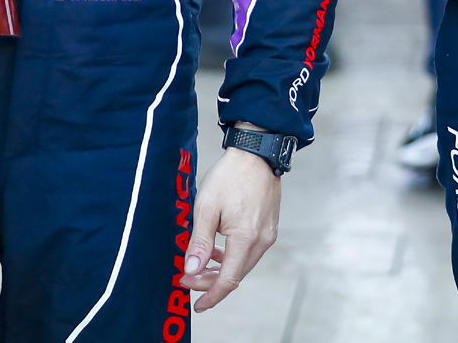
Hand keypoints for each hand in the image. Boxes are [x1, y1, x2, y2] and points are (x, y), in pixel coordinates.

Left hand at [178, 138, 281, 310]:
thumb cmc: (230, 176)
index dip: (211, 295)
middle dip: (210, 282)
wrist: (256, 152)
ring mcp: (268, 233)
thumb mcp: (206, 207)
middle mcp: (262, 240)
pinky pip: (250, 251)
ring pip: (243, 264)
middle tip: (187, 278)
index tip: (197, 305)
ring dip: (222, 270)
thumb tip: (192, 268)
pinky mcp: (269, 227)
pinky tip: (218, 251)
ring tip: (199, 265)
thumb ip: (200, 242)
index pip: (228, 279)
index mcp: (246, 238)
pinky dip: (233, 257)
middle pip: (236, 274)